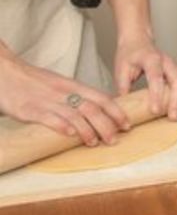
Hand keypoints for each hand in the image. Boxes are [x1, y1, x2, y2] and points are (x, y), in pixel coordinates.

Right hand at [0, 51, 128, 144]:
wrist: (6, 72)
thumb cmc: (33, 81)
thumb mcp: (59, 84)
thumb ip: (75, 95)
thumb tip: (95, 110)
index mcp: (73, 86)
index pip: (102, 98)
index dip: (117, 112)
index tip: (127, 124)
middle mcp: (64, 93)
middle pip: (93, 109)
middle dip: (107, 125)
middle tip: (115, 139)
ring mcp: (48, 101)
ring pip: (75, 115)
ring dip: (88, 130)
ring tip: (95, 143)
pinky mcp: (30, 110)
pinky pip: (49, 118)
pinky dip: (62, 127)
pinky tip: (71, 136)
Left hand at [114, 35, 176, 120]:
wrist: (138, 41)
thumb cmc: (129, 55)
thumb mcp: (121, 69)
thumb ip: (123, 88)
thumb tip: (124, 108)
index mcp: (150, 60)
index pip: (156, 77)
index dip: (157, 94)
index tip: (156, 110)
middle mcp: (166, 61)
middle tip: (173, 116)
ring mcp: (176, 63)